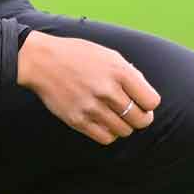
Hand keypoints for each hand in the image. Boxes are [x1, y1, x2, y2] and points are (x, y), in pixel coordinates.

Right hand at [15, 30, 160, 144]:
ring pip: (124, 131)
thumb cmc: (78, 55)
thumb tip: (147, 98)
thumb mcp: (109, 55)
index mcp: (119, 72)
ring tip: (115, 115)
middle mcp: (107, 91)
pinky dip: (110, 133)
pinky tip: (104, 122)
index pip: (151, 101)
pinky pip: (106, 138)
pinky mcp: (77, 120)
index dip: (149, 103)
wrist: (42, 61)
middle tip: (134, 113)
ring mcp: (92, 107)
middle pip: (141, 120)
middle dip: (141, 118)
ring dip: (124, 125)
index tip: (142, 101)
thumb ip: (130, 75)